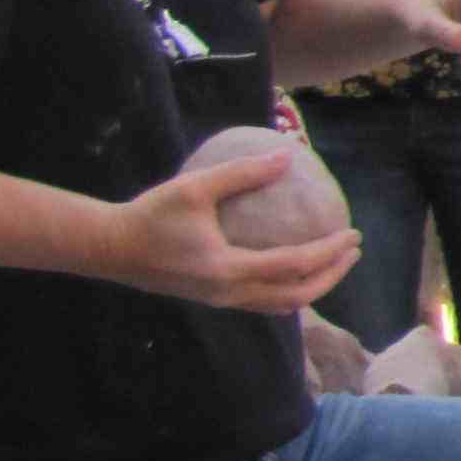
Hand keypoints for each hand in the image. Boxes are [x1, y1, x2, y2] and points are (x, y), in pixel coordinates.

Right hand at [103, 150, 360, 313]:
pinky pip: (262, 302)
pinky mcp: (212, 298)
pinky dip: (288, 290)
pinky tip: (295, 270)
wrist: (107, 248)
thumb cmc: (149, 216)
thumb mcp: (194, 187)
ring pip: (279, 304)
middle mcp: (229, 293)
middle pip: (296, 295)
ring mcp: (220, 300)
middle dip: (331, 276)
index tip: (354, 234)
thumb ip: (242, 173)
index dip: (329, 252)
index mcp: (228, 270)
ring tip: (333, 262)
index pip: (295, 266)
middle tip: (353, 251)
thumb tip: (286, 156)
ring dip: (312, 286)